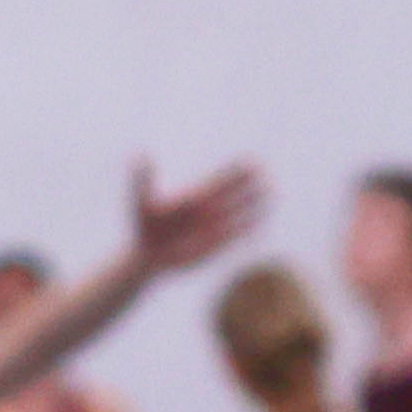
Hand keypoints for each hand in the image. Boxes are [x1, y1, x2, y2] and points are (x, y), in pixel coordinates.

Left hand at [129, 157, 268, 281]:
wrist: (147, 256)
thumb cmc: (143, 226)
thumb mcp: (140, 201)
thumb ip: (142, 179)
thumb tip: (142, 155)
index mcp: (193, 197)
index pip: (219, 181)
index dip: (233, 171)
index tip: (249, 160)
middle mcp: (207, 211)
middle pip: (232, 194)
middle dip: (248, 184)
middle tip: (265, 171)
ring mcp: (213, 228)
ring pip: (238, 214)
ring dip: (254, 205)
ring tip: (271, 194)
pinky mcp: (215, 246)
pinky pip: (236, 236)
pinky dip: (248, 229)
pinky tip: (261, 223)